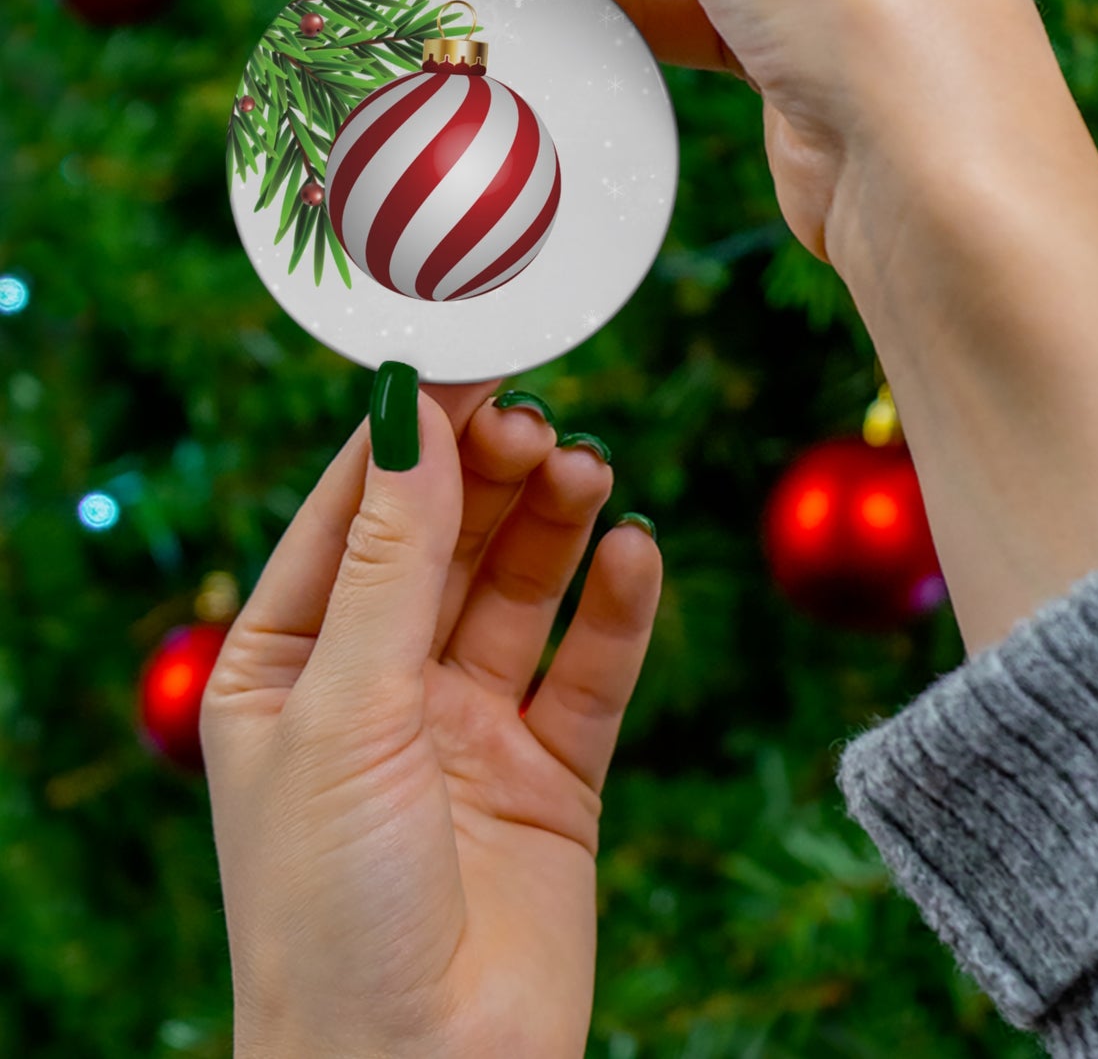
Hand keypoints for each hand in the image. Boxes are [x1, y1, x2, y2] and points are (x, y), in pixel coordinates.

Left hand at [201, 381, 661, 1058]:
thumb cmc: (331, 908)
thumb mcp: (345, 710)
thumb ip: (390, 561)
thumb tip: (410, 416)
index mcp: (290, 667)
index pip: (352, 516)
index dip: (409, 437)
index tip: (468, 361)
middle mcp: (380, 687)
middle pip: (446, 542)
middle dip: (491, 476)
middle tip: (539, 422)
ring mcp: (469, 728)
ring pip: (521, 592)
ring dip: (555, 525)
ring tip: (589, 471)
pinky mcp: (552, 773)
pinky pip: (590, 669)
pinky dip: (617, 608)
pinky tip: (635, 552)